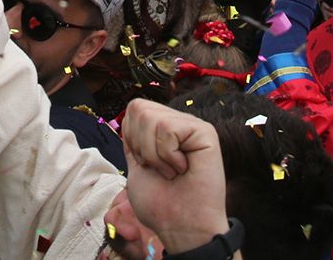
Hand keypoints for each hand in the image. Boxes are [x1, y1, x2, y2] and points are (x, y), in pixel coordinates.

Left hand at [115, 102, 231, 256]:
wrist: (180, 226)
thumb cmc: (161, 204)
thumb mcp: (137, 167)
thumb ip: (134, 140)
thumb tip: (127, 118)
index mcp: (163, 130)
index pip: (135, 108)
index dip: (131, 137)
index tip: (145, 163)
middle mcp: (178, 123)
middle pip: (139, 108)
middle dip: (140, 145)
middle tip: (159, 168)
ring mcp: (192, 126)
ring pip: (152, 118)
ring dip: (154, 154)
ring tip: (171, 171)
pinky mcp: (205, 132)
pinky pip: (168, 129)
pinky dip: (167, 155)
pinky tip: (183, 168)